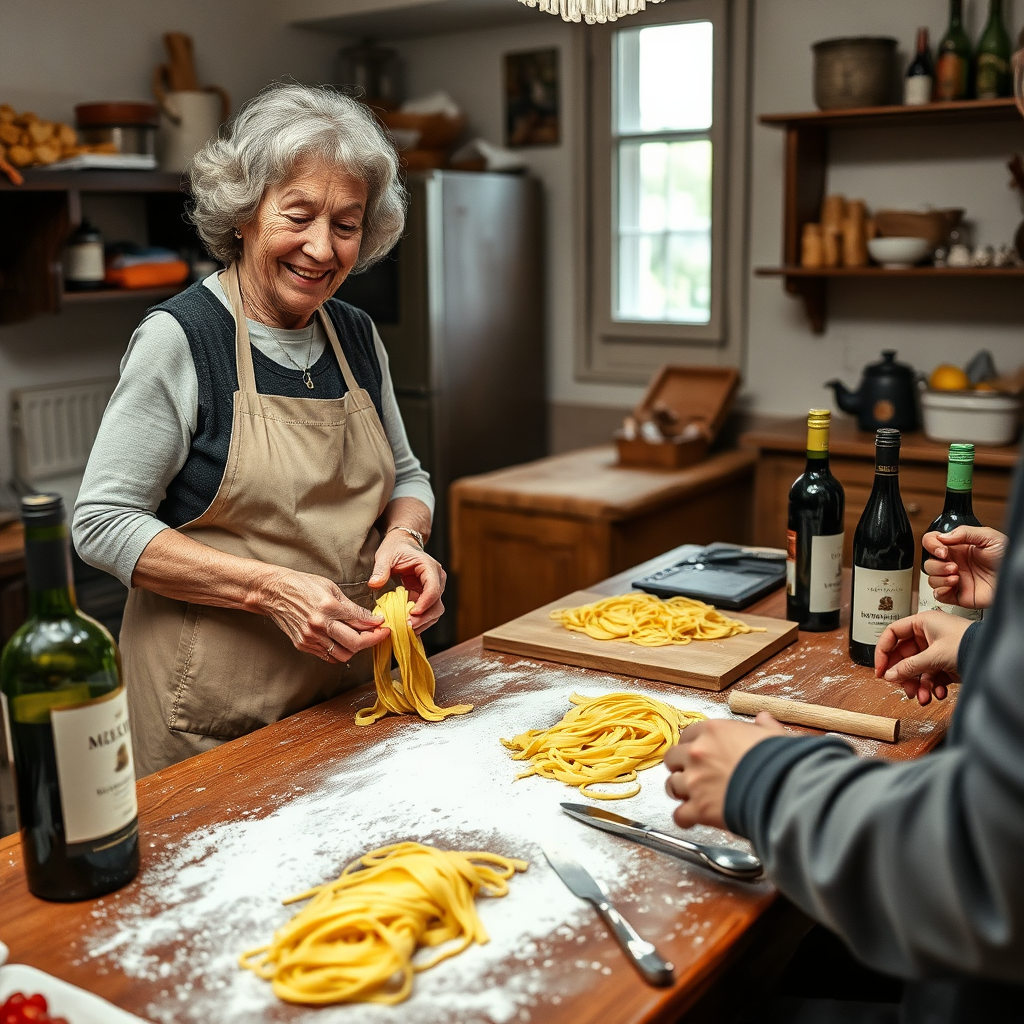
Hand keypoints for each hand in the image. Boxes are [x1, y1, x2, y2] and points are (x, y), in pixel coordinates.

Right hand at [260, 566, 388, 662]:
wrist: (274, 592)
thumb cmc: (303, 585)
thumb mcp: (331, 588)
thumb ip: (351, 607)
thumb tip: (371, 619)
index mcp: (328, 606)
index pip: (360, 622)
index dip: (376, 626)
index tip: (384, 626)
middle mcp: (319, 624)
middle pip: (355, 643)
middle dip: (372, 641)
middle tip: (379, 635)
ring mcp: (310, 637)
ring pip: (343, 655)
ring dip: (356, 649)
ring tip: (361, 639)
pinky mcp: (303, 645)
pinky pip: (328, 656)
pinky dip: (340, 652)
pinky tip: (344, 642)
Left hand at [369, 530, 446, 632]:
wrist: (403, 544)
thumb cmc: (396, 548)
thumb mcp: (385, 555)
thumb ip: (380, 570)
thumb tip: (374, 584)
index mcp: (429, 567)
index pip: (433, 588)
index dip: (425, 603)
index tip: (412, 613)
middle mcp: (437, 579)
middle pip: (437, 605)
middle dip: (423, 618)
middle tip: (406, 626)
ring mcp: (434, 589)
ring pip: (435, 612)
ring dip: (422, 623)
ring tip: (405, 629)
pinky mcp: (427, 597)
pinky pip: (427, 613)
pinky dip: (419, 622)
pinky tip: (406, 627)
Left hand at [664, 713, 785, 829]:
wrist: (782, 789)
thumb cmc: (779, 761)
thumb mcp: (773, 736)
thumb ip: (764, 726)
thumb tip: (763, 719)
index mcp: (713, 732)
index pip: (688, 734)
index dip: (692, 744)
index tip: (699, 752)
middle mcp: (697, 754)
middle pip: (673, 758)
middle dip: (680, 766)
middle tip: (692, 774)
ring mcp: (695, 782)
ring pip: (671, 785)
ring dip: (680, 791)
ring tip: (690, 796)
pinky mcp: (699, 809)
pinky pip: (679, 815)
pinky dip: (684, 818)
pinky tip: (692, 819)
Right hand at [874, 611, 970, 704]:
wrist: (993, 655)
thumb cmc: (968, 644)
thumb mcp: (933, 656)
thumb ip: (908, 667)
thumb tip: (889, 675)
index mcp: (922, 622)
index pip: (892, 634)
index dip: (883, 652)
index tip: (880, 669)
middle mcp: (928, 634)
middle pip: (904, 655)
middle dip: (903, 675)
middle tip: (900, 687)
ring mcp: (937, 649)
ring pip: (917, 669)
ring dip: (917, 685)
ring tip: (922, 697)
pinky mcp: (946, 663)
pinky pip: (931, 676)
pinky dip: (931, 686)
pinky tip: (937, 693)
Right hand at [923, 525, 1006, 609]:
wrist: (1017, 581)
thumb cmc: (1008, 558)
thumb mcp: (990, 537)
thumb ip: (965, 532)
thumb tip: (943, 536)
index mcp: (959, 547)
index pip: (932, 542)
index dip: (931, 545)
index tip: (942, 550)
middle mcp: (954, 563)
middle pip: (929, 563)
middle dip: (938, 565)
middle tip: (954, 566)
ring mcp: (955, 579)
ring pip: (931, 579)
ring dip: (940, 578)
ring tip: (956, 576)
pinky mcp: (958, 595)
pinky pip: (938, 595)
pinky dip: (941, 591)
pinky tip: (953, 586)